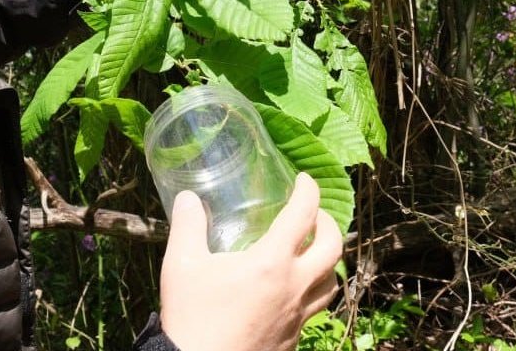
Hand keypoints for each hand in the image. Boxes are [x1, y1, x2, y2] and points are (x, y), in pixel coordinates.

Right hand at [159, 173, 342, 350]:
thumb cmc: (192, 317)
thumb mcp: (181, 265)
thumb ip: (187, 226)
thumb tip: (187, 199)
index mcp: (271, 262)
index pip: (303, 214)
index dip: (309, 190)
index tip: (303, 180)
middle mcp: (294, 286)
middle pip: (333, 247)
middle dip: (329, 224)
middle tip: (314, 215)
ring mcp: (298, 315)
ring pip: (331, 282)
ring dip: (328, 260)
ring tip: (312, 252)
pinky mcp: (294, 337)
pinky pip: (316, 309)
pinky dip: (314, 291)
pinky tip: (293, 291)